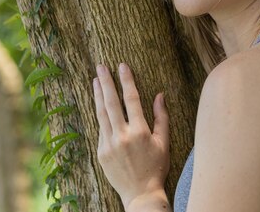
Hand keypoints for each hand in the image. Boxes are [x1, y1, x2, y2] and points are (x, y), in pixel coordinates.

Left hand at [93, 63, 169, 209]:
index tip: (122, 66)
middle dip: (106, 82)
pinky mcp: (100, 152)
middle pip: (111, 103)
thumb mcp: (164, 142)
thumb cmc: (157, 167)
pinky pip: (100, 129)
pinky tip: (99, 103)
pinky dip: (99, 114)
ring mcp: (108, 145)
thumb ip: (162, 117)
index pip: (131, 99)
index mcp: (140, 132)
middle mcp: (122, 136)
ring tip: (95, 80)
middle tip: (101, 67)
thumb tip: (160, 95)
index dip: (126, 81)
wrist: (141, 193)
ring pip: (101, 114)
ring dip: (98, 95)